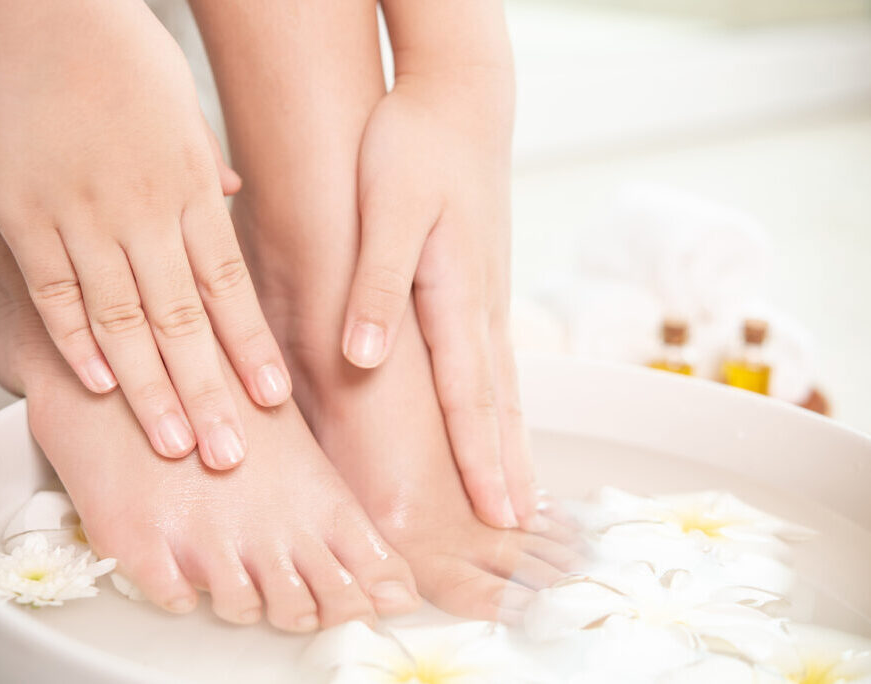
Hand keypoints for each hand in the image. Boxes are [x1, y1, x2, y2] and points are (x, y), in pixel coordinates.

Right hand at [0, 0, 290, 468]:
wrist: (37, 8)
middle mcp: (143, 212)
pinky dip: (76, 341)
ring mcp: (81, 216)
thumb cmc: (117, 53)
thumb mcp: (182, 109)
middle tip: (231, 452)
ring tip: (176, 443)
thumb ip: (202, 166)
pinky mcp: (23, 215)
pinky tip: (98, 386)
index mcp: (187, 188)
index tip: (273, 399)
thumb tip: (227, 195)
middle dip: (210, 391)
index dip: (250, 345)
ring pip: (124, 319)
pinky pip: (55, 290)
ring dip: (150, 388)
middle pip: (183, 319)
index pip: (228, 285)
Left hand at [345, 69, 538, 528]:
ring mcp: (490, 296)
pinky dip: (504, 403)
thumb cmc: (414, 147)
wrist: (458, 101)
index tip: (499, 515)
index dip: (483, 462)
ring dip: (514, 442)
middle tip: (522, 525)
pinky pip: (497, 360)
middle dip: (510, 468)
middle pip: (501, 404)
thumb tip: (364, 358)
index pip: (472, 398)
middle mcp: (484, 305)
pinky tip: (500, 418)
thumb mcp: (384, 209)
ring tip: (521, 489)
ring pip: (505, 385)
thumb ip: (376, 286)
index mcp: (458, 295)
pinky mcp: (483, 283)